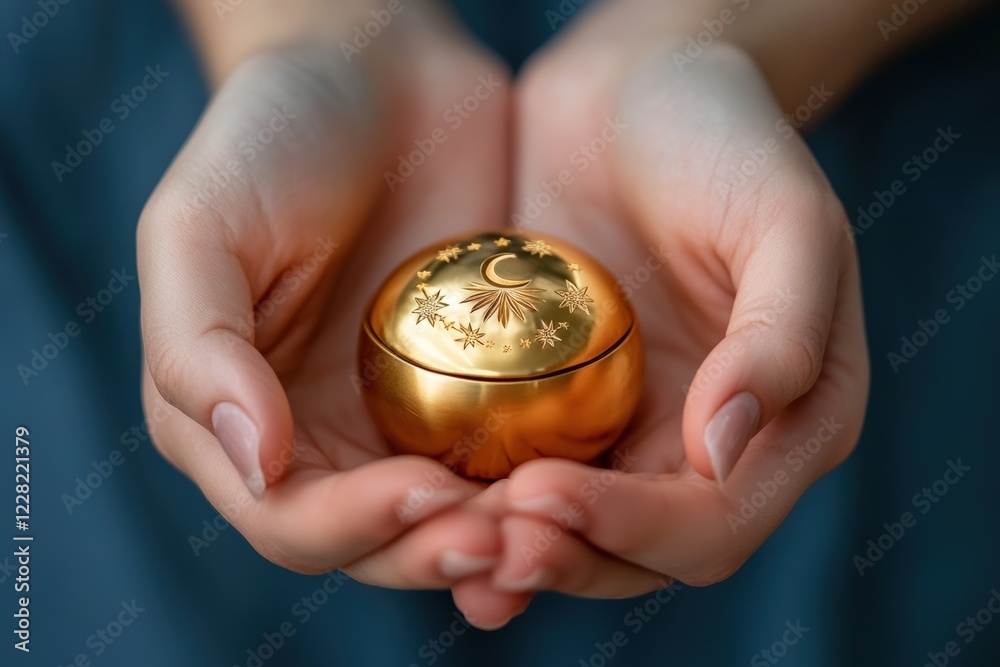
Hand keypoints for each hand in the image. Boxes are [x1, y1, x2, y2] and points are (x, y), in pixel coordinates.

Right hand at [138, 16, 518, 597]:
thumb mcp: (198, 227)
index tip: (424, 494)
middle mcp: (315, 435)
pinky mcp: (472, 387)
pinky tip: (580, 485)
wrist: (376, 72)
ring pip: (447, 515)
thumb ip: (198, 349)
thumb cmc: (270, 138)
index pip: (285, 518)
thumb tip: (254, 464)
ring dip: (495, 536)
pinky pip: (506, 454)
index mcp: (233, 420)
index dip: (349, 528)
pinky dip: (536, 483)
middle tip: (501, 537)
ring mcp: (398, 415)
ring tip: (546, 527)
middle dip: (431, 550)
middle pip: (373, 540)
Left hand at [452, 33, 868, 621]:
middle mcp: (707, 447)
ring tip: (448, 544)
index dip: (632, 529)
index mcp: (787, 426)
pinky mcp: (561, 404)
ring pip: (573, 531)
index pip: (713, 522)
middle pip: (637, 551)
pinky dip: (480, 503)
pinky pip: (519, 471)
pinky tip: (425, 506)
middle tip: (485, 544)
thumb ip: (780, 337)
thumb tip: (723, 455)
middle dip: (564, 556)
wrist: (637, 88)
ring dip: (514, 552)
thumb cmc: (725, 140)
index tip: (543, 493)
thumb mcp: (786, 218)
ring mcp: (630, 429)